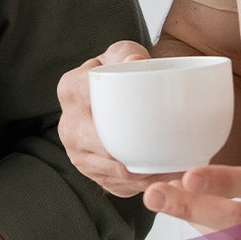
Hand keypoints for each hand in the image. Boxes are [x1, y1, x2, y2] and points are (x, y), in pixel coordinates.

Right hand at [56, 40, 179, 196]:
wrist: (114, 95)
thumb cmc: (121, 71)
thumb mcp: (123, 53)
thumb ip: (128, 53)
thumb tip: (135, 60)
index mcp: (71, 89)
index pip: (95, 104)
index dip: (122, 117)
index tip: (152, 122)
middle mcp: (68, 125)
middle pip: (104, 149)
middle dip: (135, 157)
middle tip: (169, 158)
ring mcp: (76, 154)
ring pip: (112, 172)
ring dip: (141, 177)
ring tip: (172, 172)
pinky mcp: (90, 174)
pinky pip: (116, 186)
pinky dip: (140, 187)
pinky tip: (161, 179)